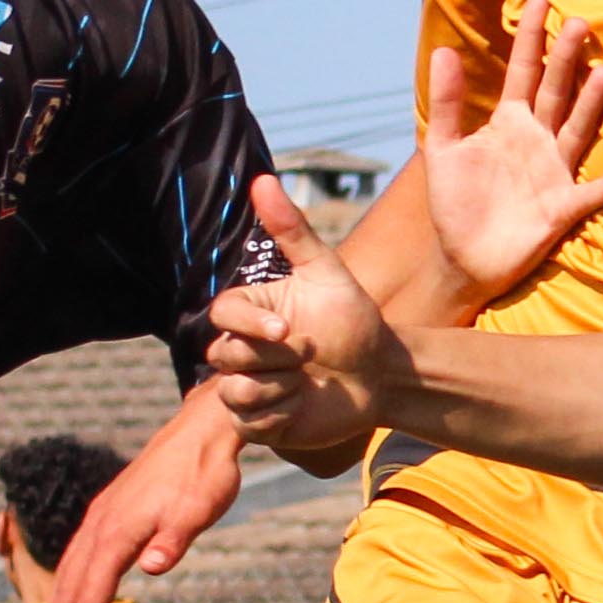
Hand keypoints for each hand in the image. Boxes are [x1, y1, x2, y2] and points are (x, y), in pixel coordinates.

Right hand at [36, 389, 243, 602]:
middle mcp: (99, 525)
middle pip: (69, 587)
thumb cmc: (204, 473)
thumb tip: (151, 568)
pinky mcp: (108, 513)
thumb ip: (173, 541)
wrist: (201, 432)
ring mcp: (100, 518)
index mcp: (117, 531)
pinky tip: (72, 596)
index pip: (94, 594)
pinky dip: (70, 583)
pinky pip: (77, 556)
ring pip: (68, 570)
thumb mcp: (198, 511)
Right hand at [202, 178, 412, 464]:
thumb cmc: (353, 319)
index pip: (222, 314)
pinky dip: (282, 415)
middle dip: (274, 359)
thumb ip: (292, 229)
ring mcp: (246, 386)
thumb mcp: (327, 272)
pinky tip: (305, 404)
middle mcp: (241, 346)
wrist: (380, 374)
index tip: (286, 331)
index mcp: (250, 310)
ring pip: (234, 392)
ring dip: (280, 388)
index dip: (249, 325)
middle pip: (224, 354)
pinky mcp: (257, 422)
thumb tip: (262, 179)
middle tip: (311, 355)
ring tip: (308, 381)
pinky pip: (249, 423)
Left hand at [417, 0, 602, 301]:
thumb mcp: (443, 150)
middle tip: (580, 23)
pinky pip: (590, 195)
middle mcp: (537, 140)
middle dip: (567, 59)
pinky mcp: (561, 208)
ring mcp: (554, 172)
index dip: (530, 37)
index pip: (523, 71)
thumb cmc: (454, 203)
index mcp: (509, 122)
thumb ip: (448, 103)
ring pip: (576, 131)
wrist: (463, 258)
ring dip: (592, 105)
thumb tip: (443, 50)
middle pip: (556, 91)